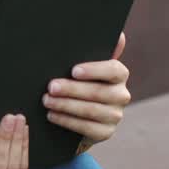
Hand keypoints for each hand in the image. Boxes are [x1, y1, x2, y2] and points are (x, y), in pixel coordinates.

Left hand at [44, 31, 130, 147]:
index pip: (114, 70)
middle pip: (98, 92)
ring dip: (65, 105)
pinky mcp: (106, 132)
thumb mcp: (82, 67)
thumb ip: (94, 51)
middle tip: (51, 87)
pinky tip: (52, 115)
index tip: (74, 71)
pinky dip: (67, 121)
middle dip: (72, 89)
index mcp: (119, 75)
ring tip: (46, 100)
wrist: (75, 113)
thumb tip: (119, 36)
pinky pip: (87, 128)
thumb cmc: (77, 81)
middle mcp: (121, 95)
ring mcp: (115, 115)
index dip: (95, 70)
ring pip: (91, 110)